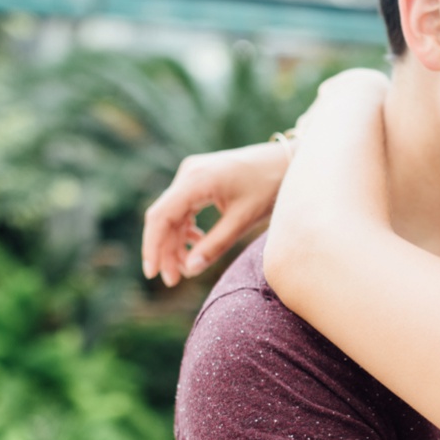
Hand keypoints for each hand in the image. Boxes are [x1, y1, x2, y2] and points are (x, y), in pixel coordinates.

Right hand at [140, 143, 291, 287]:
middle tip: (173, 280)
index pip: (161, 216)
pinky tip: (196, 243)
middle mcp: (188, 173)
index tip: (153, 274)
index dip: (153, 247)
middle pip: (163, 217)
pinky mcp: (198, 178)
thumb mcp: (243, 220)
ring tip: (186, 267)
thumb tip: (190, 270)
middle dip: (165, 250)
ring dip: (175, 241)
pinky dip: (185, 228)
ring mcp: (192, 173)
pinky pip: (182, 206)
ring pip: (171, 214)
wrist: (286, 160)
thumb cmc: (269, 186)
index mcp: (196, 180)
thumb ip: (215, 245)